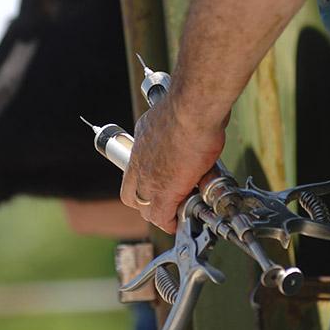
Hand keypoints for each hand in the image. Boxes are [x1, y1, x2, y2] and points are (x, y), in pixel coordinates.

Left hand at [120, 96, 226, 232]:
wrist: (193, 109)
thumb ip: (179, 128)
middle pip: (133, 195)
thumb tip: (196, 126)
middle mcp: (140, 162)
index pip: (133, 173)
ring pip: (147, 209)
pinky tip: (182, 224)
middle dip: (148, 203)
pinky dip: (172, 223)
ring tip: (179, 213)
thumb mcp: (175, 117)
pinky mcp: (164, 192)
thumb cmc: (192, 106)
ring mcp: (149, 179)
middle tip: (168, 202)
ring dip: (162, 214)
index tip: (159, 186)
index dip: (144, 185)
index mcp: (142, 141)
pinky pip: (163, 218)